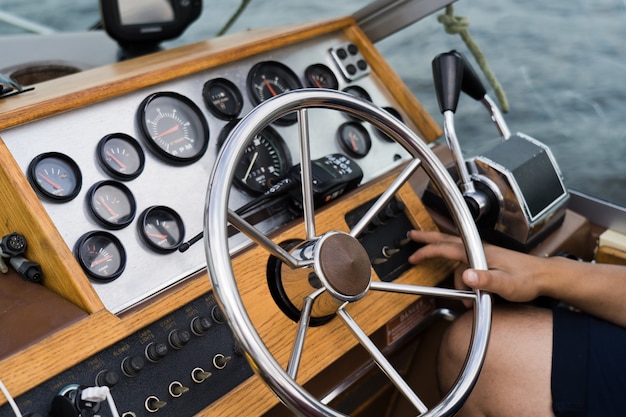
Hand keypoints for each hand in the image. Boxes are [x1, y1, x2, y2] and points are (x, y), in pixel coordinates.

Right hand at [407, 230, 546, 305]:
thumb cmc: (527, 279)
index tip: (413, 255)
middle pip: (447, 240)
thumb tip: (465, 276)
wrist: (545, 276)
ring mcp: (483, 253)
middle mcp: (479, 249)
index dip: (427, 251)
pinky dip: (462, 276)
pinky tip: (470, 290)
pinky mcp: (488, 260)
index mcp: (479, 252)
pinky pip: (467, 263)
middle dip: (428, 239)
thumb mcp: (505, 284)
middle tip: (412, 236)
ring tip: (465, 300)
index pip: (446, 247)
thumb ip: (485, 280)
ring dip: (455, 278)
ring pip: (458, 260)